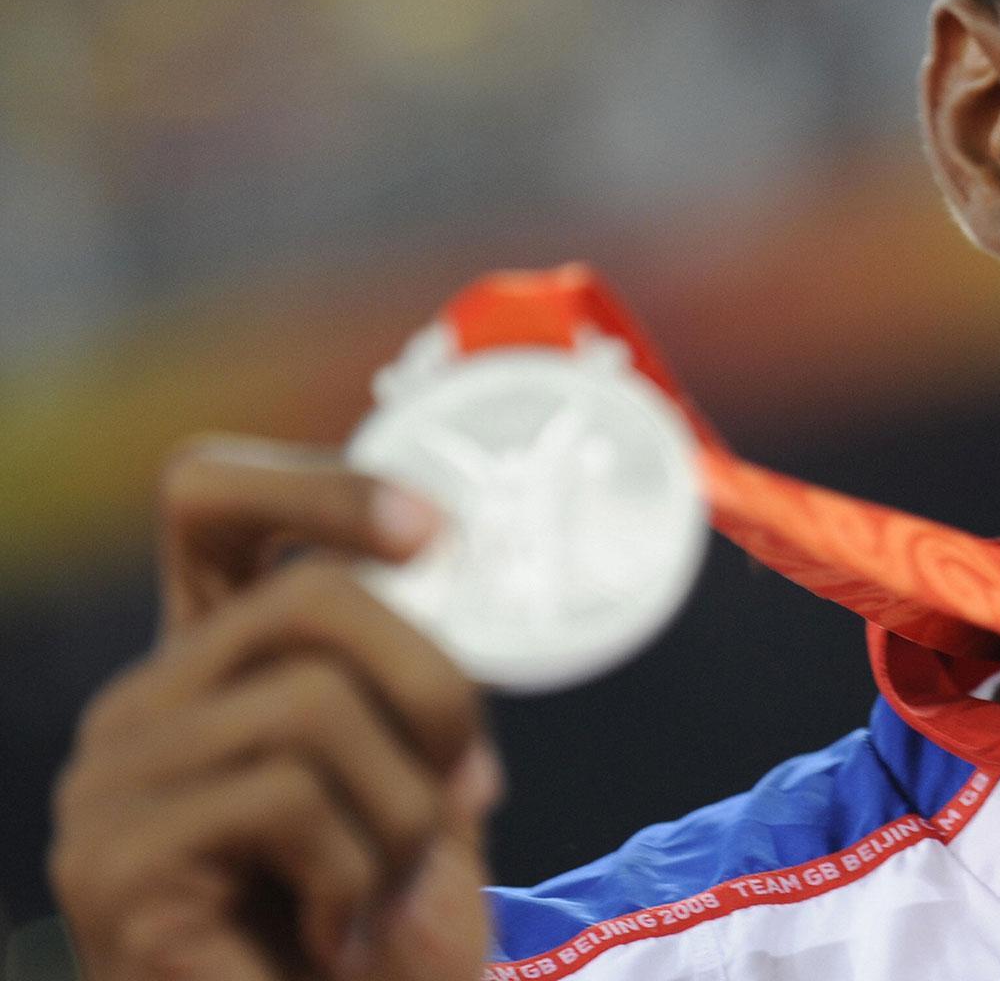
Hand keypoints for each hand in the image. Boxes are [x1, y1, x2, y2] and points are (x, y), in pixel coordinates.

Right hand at [49, 436, 502, 979]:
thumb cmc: (378, 934)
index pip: (211, 502)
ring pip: (312, 702)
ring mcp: (113, 784)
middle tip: (465, 788)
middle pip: (307, 596)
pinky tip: (340, 936)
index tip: (434, 533)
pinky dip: (359, 872)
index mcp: (211, 669)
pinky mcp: (116, 864)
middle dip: (430, 687)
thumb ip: (409, 684)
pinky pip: (286, 798)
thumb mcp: (414, 782)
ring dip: (404, 810)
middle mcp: (142, 707)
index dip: (319, 485)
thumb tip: (445, 566)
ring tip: (390, 893)